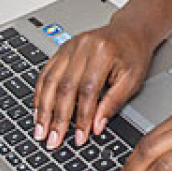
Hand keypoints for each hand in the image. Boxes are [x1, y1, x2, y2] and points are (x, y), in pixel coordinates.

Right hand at [32, 19, 160, 149]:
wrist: (129, 30)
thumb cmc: (133, 54)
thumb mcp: (132, 80)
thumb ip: (113, 103)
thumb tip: (96, 127)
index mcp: (104, 52)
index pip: (88, 90)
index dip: (82, 116)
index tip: (79, 137)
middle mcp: (83, 47)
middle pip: (64, 86)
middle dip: (57, 117)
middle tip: (53, 140)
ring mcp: (69, 46)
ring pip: (50, 80)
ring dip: (43, 108)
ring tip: (40, 130)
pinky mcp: (61, 50)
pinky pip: (45, 73)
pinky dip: (40, 94)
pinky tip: (38, 110)